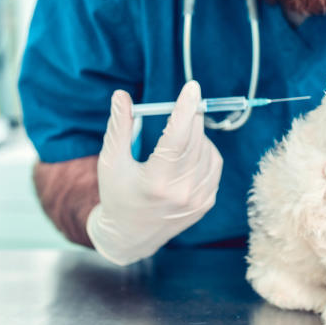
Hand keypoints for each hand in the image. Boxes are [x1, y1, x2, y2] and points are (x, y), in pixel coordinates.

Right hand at [87, 81, 222, 264]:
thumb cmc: (117, 195)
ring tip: (177, 138)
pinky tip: (188, 152)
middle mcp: (182, 192)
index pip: (177, 137)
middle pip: (195, 140)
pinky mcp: (207, 203)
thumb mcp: (110, 161)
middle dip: (189, 117)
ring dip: (196, 135)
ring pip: (208, 150)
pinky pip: (215, 165)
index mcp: (156, 182)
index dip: (185, 109)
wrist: (130, 237)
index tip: (192, 87)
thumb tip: (121, 95)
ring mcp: (198, 200)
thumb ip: (119, 127)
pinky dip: (205, 151)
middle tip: (182, 106)